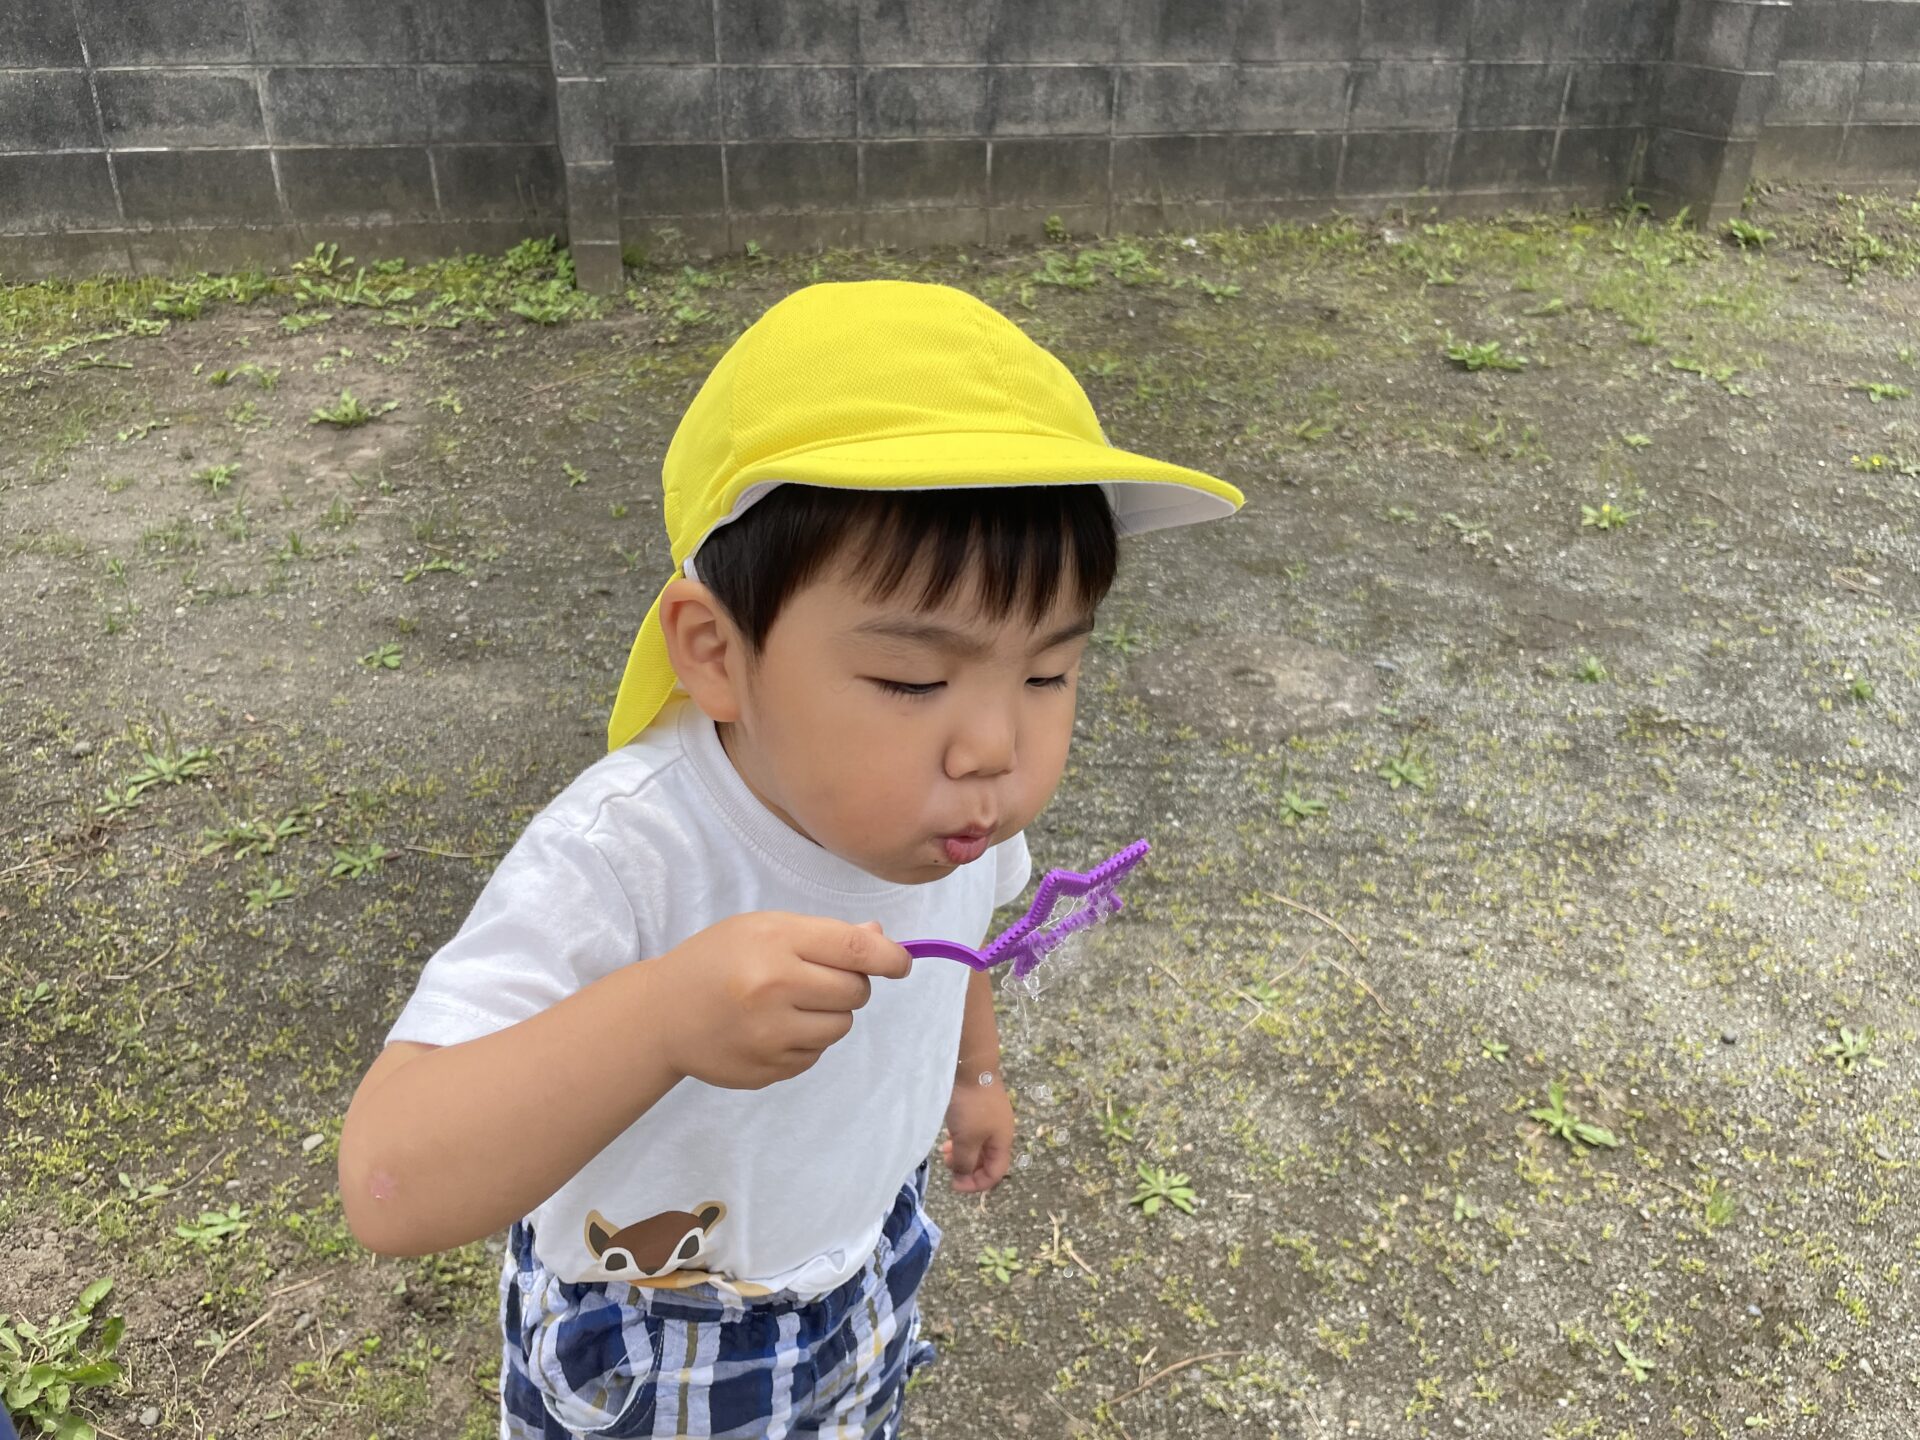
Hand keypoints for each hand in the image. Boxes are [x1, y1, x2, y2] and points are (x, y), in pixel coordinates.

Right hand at [654, 913, 910, 1089]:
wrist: (661, 1014)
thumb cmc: (716, 960)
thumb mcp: (763, 928)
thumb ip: (823, 933)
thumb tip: (881, 937)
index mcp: (775, 943)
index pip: (856, 949)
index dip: (890, 956)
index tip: (901, 963)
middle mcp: (774, 989)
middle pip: (855, 992)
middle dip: (851, 984)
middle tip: (819, 979)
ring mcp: (769, 1035)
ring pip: (841, 1027)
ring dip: (831, 1015)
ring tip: (793, 1004)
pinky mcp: (766, 1070)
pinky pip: (815, 1056)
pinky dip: (806, 1042)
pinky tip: (773, 1028)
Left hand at [942, 1075, 1013, 1193]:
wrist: (971, 1066)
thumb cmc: (970, 1106)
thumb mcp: (966, 1139)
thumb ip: (966, 1161)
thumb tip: (964, 1174)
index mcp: (1002, 1141)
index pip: (996, 1173)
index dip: (976, 1184)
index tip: (953, 1184)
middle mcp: (999, 1131)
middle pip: (987, 1160)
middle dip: (967, 1168)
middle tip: (947, 1164)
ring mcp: (989, 1117)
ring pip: (978, 1145)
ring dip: (962, 1153)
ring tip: (944, 1151)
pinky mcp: (979, 1106)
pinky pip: (971, 1131)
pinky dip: (960, 1138)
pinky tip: (947, 1135)